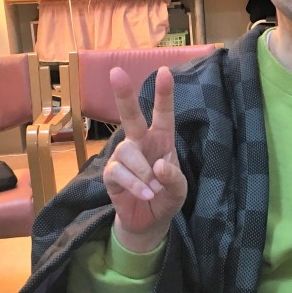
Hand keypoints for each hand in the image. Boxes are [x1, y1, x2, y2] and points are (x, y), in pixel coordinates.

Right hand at [102, 67, 186, 252]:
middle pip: (130, 116)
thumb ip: (174, 178)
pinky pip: (118, 172)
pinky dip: (135, 184)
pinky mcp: (111, 173)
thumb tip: (159, 165)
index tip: (164, 71)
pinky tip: (145, 194)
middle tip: (115, 72)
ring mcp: (124, 156)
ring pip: (127, 152)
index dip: (164, 93)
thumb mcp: (179, 191)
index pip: (163, 114)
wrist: (149, 221)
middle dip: (124, 94)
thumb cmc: (167, 197)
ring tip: (153, 189)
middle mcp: (140, 142)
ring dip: (143, 173)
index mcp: (162, 139)